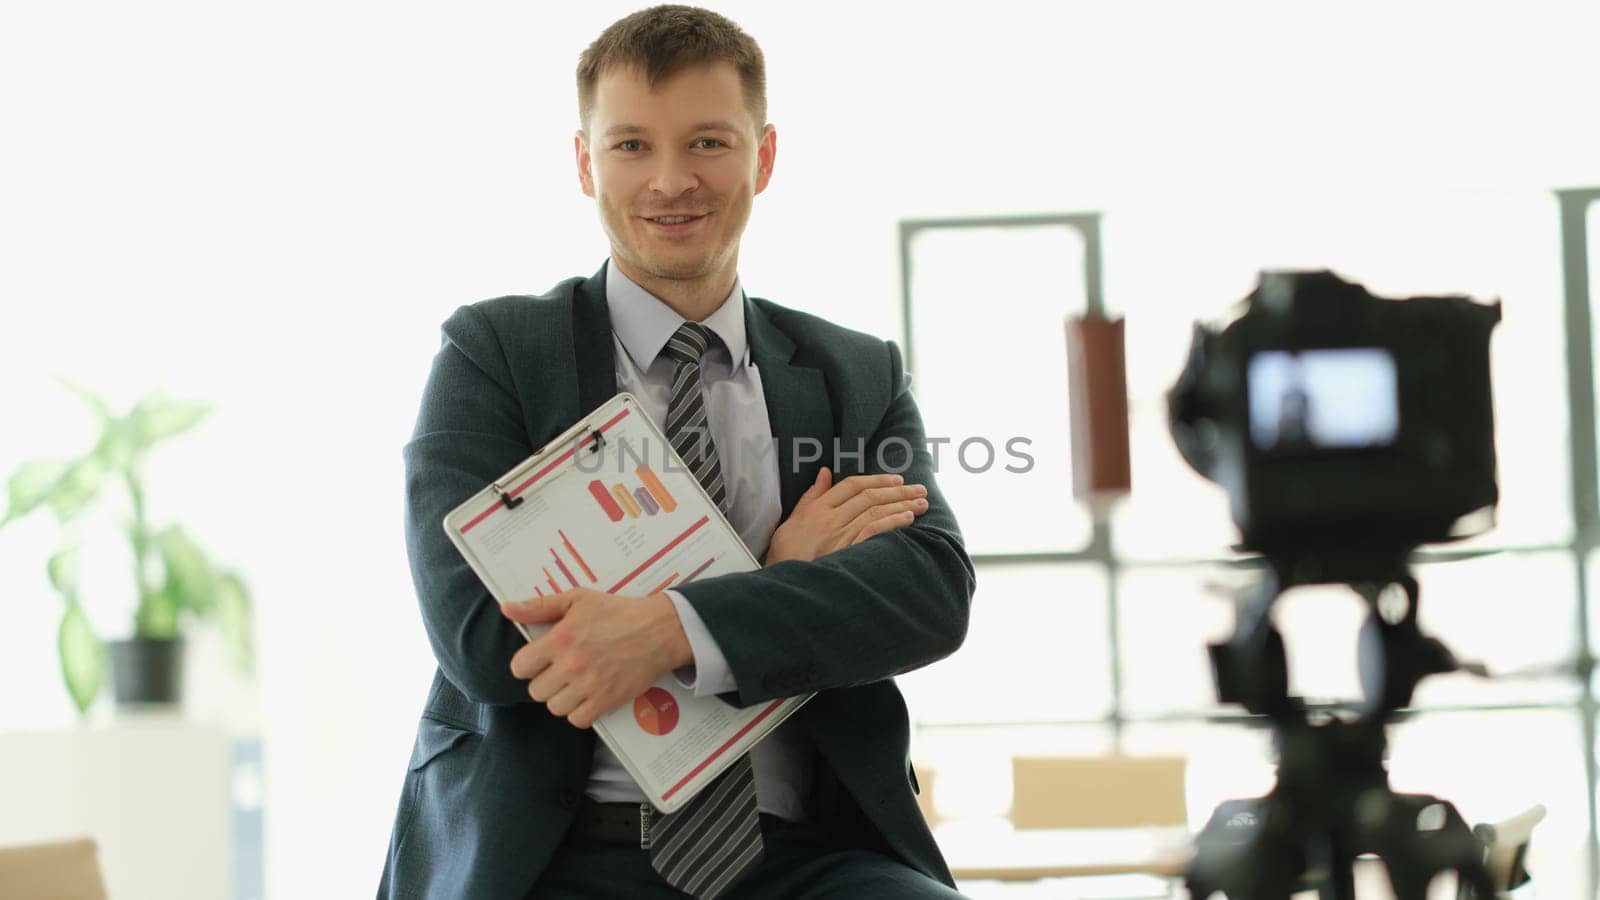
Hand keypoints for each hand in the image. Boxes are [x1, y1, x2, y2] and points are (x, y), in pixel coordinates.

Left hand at [502, 588, 691, 728]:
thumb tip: (506, 608)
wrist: (658, 630)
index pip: (520, 667)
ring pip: (555, 708)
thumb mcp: (577, 599)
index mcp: (560, 639)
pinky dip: (580, 711)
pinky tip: (588, 695)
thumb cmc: (617, 612)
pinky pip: (577, 720)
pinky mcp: (607, 700)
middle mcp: (572, 665)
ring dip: (562, 697)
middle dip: (545, 681)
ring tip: (575, 683)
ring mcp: (589, 685)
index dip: (527, 664)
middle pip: (536, 691)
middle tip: (561, 670)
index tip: (540, 660)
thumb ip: (539, 606)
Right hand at [762, 469, 927, 565]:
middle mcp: (830, 518)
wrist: (783, 581)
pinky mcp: (846, 551)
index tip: (896, 480)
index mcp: (817, 508)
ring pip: (875, 512)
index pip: (851, 486)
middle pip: (869, 497)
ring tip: (922, 503)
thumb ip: (811, 495)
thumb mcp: (793, 519)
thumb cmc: (786, 553)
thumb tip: (825, 472)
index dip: (876, 480)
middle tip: (920, 489)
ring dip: (902, 505)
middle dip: (898, 491)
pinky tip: (908, 518)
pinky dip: (892, 522)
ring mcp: (839, 535)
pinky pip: (874, 531)